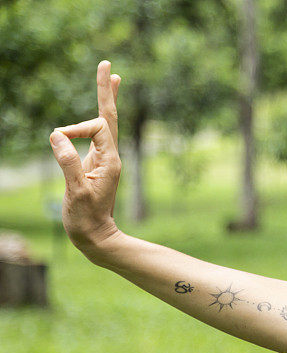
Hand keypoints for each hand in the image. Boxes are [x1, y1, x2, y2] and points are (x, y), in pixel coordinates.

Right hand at [49, 60, 122, 255]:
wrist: (96, 237)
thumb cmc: (86, 217)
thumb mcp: (75, 191)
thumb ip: (67, 162)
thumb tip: (57, 135)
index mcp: (110, 160)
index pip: (96, 128)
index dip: (76, 129)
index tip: (59, 140)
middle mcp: (111, 156)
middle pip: (108, 117)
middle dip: (106, 91)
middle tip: (108, 65)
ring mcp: (105, 160)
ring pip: (105, 124)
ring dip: (106, 99)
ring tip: (112, 76)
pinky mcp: (96, 165)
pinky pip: (97, 136)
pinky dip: (97, 119)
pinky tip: (100, 111)